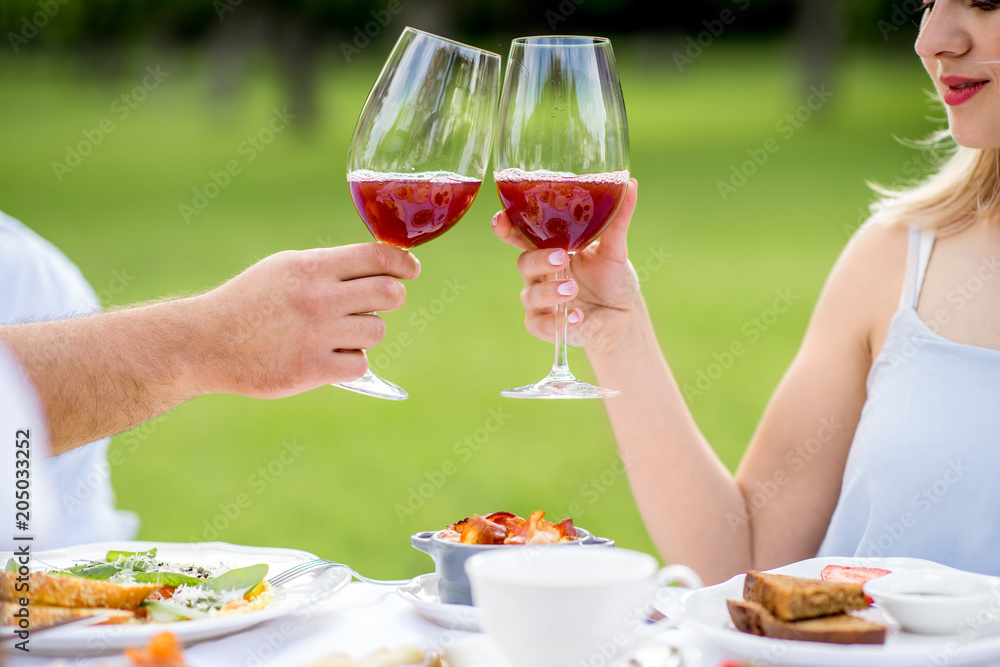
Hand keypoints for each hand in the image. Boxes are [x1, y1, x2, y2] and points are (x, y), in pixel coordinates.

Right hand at [189, 243, 419, 397]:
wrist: (206, 342)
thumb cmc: (250, 302)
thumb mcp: (285, 269)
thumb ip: (329, 267)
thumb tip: (381, 266)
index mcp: (312, 267)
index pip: (377, 257)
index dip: (403, 263)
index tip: (410, 269)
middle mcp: (318, 298)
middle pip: (389, 293)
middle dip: (391, 298)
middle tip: (377, 304)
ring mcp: (317, 334)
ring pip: (377, 331)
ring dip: (365, 333)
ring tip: (338, 333)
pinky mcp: (313, 368)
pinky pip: (360, 363)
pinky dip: (349, 361)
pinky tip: (328, 356)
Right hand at [492, 179, 638, 355]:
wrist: (622, 316)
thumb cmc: (612, 278)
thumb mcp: (615, 249)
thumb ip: (617, 220)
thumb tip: (631, 183)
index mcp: (549, 248)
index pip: (520, 234)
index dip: (506, 226)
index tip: (501, 218)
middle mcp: (539, 273)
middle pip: (524, 262)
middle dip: (539, 260)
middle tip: (562, 256)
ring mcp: (539, 300)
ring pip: (530, 294)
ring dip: (549, 292)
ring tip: (572, 289)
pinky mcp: (544, 326)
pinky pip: (540, 324)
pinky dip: (556, 322)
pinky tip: (576, 316)